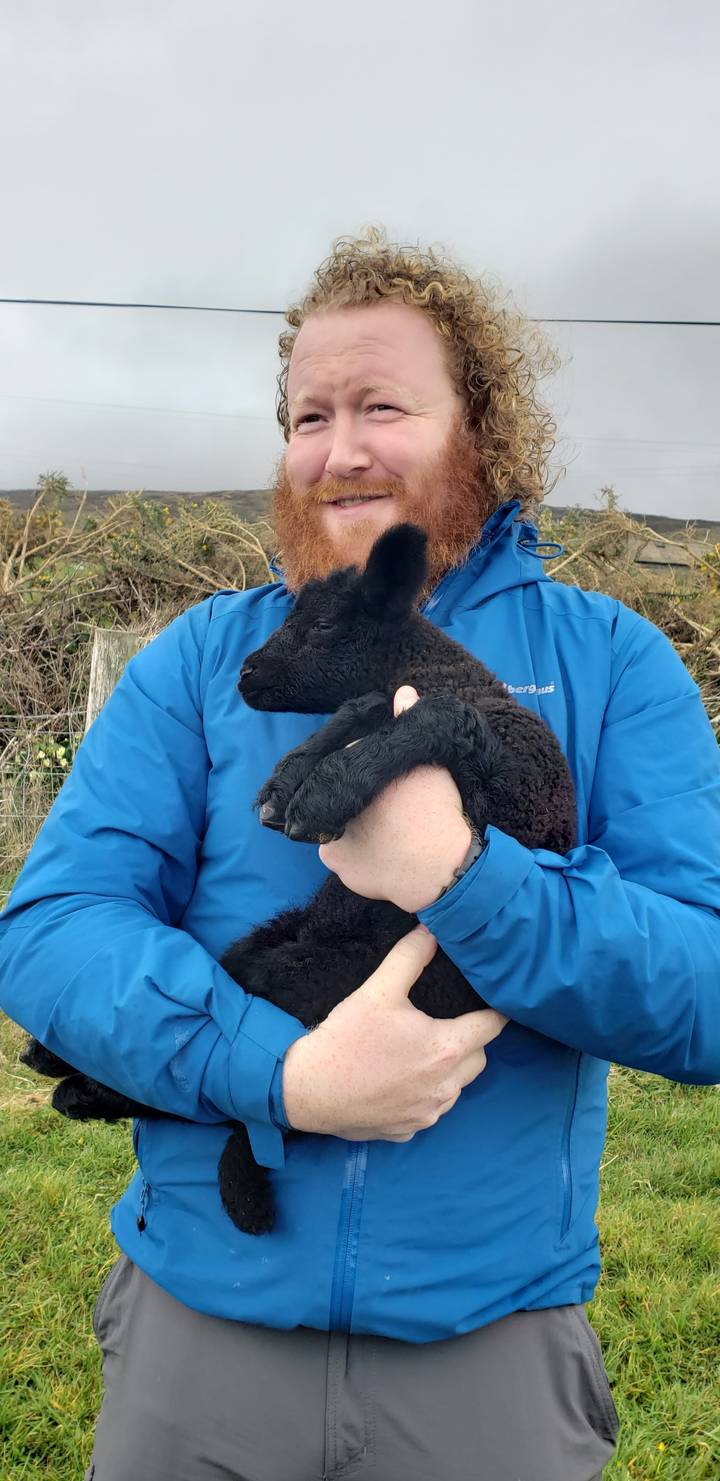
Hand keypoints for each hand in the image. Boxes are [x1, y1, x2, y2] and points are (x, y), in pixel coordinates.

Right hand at [281, 925, 507, 1140]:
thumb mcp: (378, 991)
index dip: (495, 1012)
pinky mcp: (407, 1131)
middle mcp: (445, 1087)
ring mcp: (427, 1114)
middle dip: (472, 1041)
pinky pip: (429, 1110)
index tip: (491, 1001)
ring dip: (449, 1071)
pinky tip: (400, 1082)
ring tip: (423, 1052)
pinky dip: (424, 1095)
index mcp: (445, 1049)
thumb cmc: (346, 1039)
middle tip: (448, 1024)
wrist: (306, 1090)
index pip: (492, 1027)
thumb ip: (410, 956)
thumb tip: (432, 931)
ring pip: (456, 1089)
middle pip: (478, 1060)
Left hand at [318, 686, 471, 911]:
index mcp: (352, 765)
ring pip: (337, 824)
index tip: (392, 791)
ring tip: (389, 835)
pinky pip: (341, 854)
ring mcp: (327, 829)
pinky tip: (381, 854)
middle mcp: (331, 795)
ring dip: (355, 828)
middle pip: (341, 794)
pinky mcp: (333, 860)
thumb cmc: (436, 808)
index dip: (372, 778)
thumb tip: (404, 690)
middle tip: (392, 814)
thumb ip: (409, 724)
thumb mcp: (428, 761)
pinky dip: (356, 855)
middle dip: (360, 801)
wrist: (440, 864)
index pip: (349, 763)